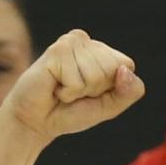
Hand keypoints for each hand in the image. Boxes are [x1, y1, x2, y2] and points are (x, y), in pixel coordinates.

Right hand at [2, 30, 143, 144]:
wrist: (36, 122)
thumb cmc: (72, 111)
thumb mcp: (110, 106)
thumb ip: (129, 92)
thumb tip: (125, 70)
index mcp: (102, 52)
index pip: (127, 65)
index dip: (112, 87)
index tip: (92, 92)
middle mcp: (87, 42)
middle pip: (113, 69)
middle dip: (95, 89)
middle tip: (75, 91)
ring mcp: (71, 43)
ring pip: (96, 75)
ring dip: (79, 91)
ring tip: (63, 88)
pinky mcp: (56, 51)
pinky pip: (78, 81)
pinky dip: (68, 92)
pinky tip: (54, 87)